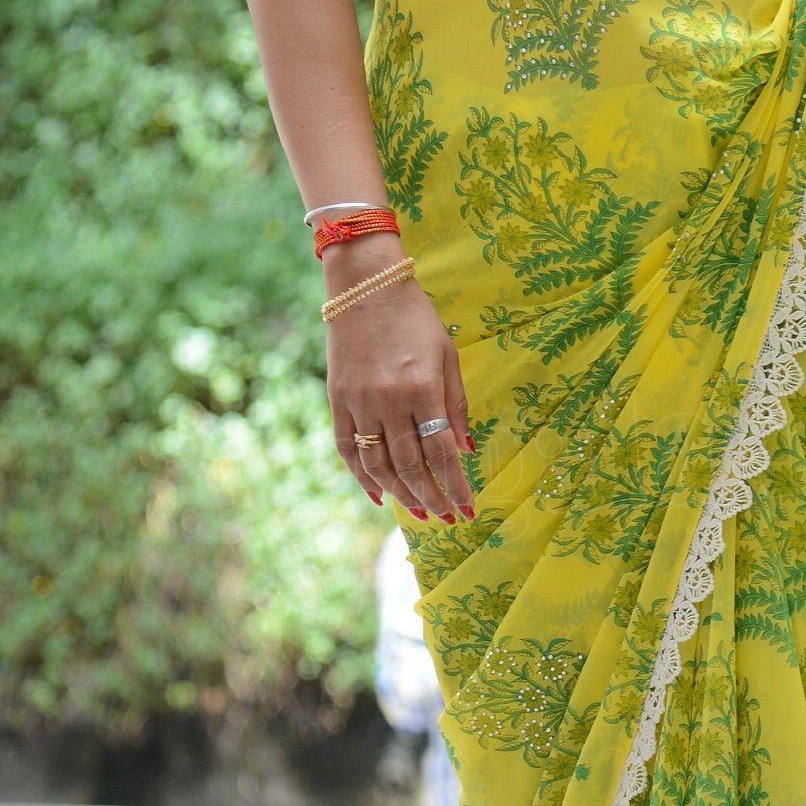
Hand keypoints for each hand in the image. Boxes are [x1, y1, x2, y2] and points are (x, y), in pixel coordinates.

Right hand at [326, 243, 474, 525]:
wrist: (365, 287)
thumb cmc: (416, 319)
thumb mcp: (447, 355)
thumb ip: (456, 404)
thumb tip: (466, 449)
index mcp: (422, 388)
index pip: (441, 452)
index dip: (456, 485)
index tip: (467, 508)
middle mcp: (388, 401)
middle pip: (410, 465)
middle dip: (431, 497)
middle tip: (446, 518)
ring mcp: (359, 403)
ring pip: (378, 464)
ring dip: (400, 493)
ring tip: (418, 511)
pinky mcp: (337, 401)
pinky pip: (348, 449)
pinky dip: (361, 476)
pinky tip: (377, 495)